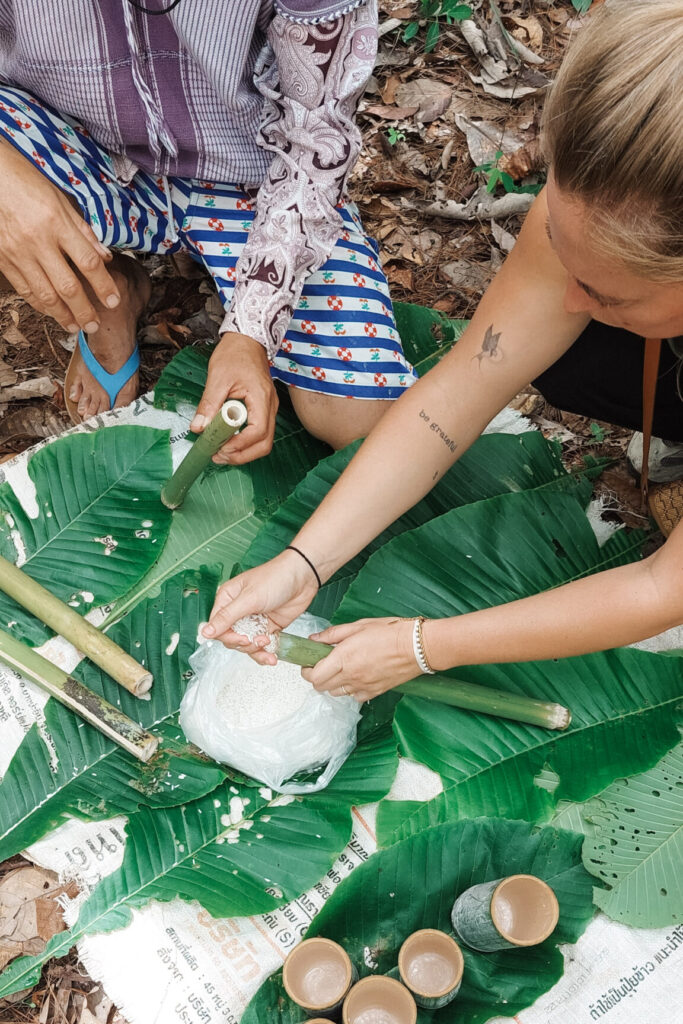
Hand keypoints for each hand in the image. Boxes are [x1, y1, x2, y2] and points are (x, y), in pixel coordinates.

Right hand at [0, 138, 117, 332]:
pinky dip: (40, 304)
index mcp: (56, 223)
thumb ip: (83, 231)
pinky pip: (24, 289)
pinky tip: (52, 312)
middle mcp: (37, 241)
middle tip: (95, 325)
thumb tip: (105, 257)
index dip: (103, 285)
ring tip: (75, 326)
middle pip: (67, 286)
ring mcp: (18, 252)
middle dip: (84, 310)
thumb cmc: (26, 182)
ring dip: (62, 315)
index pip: (87, 263)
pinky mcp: (3, 258)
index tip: (114, 301)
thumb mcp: (60, 200)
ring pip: (44, 294)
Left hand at [190, 332, 277, 464]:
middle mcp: (270, 407)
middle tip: (219, 457)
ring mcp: (269, 410)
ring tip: (221, 452)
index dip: (240, 445)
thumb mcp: (217, 378)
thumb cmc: (235, 354)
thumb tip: (198, 428)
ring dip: (243, 452)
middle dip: (242, 456)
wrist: (247, 341)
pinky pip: (259, 433)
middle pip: (265, 444)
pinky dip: (244, 443)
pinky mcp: (263, 410)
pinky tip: (228, 441)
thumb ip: (208, 404)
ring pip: (264, 441)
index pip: (258, 432)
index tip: (220, 448)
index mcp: (261, 398)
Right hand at [202, 550, 319, 661]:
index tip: (243, 638)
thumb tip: (205, 632)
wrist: (303, 576)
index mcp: (228, 600)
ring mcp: (254, 620)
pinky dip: (265, 653)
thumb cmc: (275, 578)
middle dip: (244, 643)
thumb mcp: (249, 598)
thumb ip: (227, 617)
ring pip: (246, 645)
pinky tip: (272, 656)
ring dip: (256, 650)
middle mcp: (239, 611)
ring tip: (267, 643)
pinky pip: (261, 646)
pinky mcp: (268, 627)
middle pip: (231, 638)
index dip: (228, 637)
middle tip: (259, 640)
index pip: (218, 626)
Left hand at [302, 617, 418, 701]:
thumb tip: (315, 639)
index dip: (307, 671)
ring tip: (340, 670)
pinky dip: (350, 690)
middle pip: (321, 687)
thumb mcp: (359, 625)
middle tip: (322, 665)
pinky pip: (354, 697)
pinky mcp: (374, 692)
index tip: (309, 662)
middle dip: (317, 677)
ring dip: (333, 683)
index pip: (314, 675)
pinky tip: (356, 677)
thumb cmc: (391, 632)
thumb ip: (333, 634)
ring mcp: (362, 686)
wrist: (417, 646)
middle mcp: (350, 675)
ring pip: (336, 693)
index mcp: (343, 657)